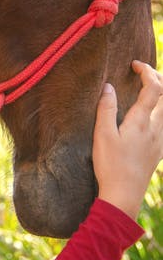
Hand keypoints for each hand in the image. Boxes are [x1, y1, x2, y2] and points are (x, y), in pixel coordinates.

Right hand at [93, 60, 162, 219]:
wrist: (124, 195)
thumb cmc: (110, 165)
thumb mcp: (102, 135)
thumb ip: (107, 109)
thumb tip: (109, 86)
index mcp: (141, 121)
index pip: (154, 88)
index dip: (147, 72)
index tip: (135, 65)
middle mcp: (156, 128)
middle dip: (159, 79)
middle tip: (144, 73)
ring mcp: (160, 140)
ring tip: (151, 88)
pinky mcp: (160, 151)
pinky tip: (154, 116)